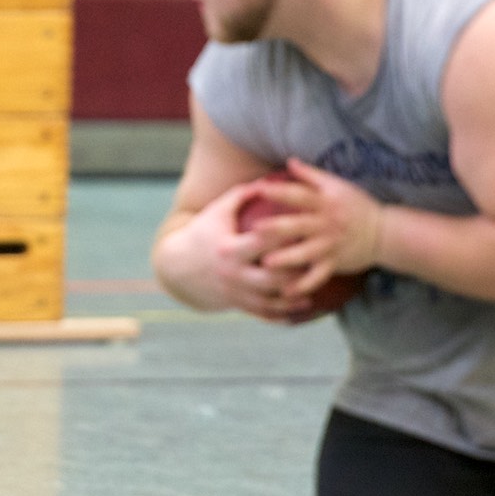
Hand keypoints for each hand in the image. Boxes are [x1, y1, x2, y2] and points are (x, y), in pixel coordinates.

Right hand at [184, 180, 326, 323]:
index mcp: (229, 249)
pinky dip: (282, 315)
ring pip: (270, 301)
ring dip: (293, 298)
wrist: (178, 266)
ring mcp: (235, 293)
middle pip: (271, 278)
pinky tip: (299, 308)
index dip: (285, 237)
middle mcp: (232, 274)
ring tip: (312, 290)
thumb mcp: (218, 210)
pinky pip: (262, 315)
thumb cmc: (202, 231)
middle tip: (316, 265)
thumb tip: (269, 180)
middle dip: (295, 274)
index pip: (262, 243)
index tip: (306, 230)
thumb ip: (242, 195)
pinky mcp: (236, 304)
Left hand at [246, 158, 383, 301]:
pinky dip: (304, 285)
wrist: (384, 232)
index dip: (280, 191)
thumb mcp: (337, 185)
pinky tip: (286, 292)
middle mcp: (327, 223)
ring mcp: (331, 245)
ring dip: (286, 259)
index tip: (259, 188)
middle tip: (254, 230)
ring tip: (266, 263)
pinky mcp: (335, 263)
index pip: (300, 194)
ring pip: (306, 253)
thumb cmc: (356, 205)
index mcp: (325, 202)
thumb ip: (311, 175)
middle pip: (299, 224)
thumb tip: (289, 161)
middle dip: (277, 227)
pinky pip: (318, 276)